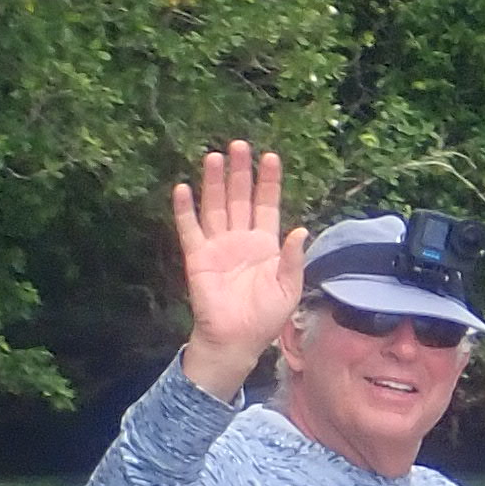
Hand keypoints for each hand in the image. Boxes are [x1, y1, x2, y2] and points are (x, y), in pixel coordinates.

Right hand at [173, 142, 307, 399]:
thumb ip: (292, 259)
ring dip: (214, 183)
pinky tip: (183, 188)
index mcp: (266, 244)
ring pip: (216, 207)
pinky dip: (185, 209)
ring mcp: (218, 245)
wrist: (236, 340)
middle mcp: (241, 239)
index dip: (269, 182)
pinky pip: (190, 229)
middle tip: (240, 145)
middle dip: (241, 172)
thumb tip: (301, 230)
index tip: (271, 157)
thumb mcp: (288, 289)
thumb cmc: (264, 317)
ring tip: (214, 156)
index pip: (268, 205)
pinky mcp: (197, 257)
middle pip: (240, 198)